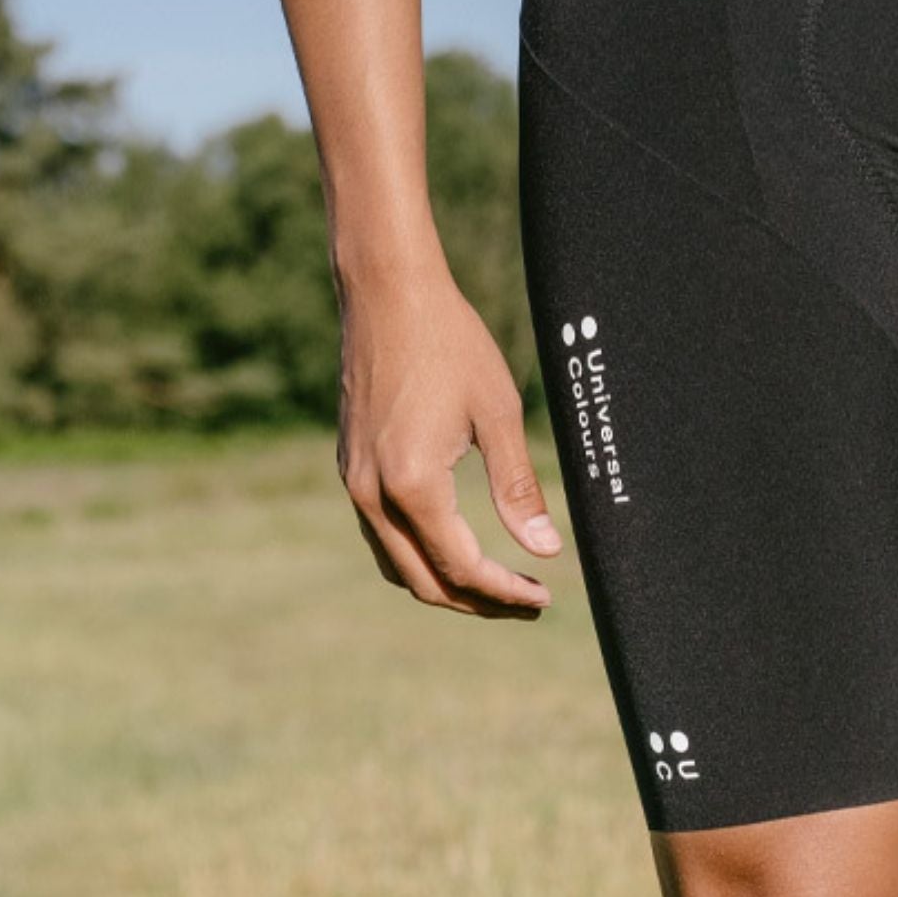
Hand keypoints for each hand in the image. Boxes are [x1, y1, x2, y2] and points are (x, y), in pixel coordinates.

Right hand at [335, 248, 561, 618]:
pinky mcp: (351, 466)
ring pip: (397, 565)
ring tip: (496, 586)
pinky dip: (419, 555)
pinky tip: (456, 544)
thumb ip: (519, 489)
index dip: (505, 593)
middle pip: (425, 582)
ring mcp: (355, 481)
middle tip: (527, 604)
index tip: (544, 599)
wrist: (387, 292)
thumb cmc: (450, 342)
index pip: (462, 567)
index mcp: (412, 484)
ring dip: (445, 584)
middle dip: (478, 602)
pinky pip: (382, 535)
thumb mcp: (498, 414)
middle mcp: (372, 493)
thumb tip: (546, 550)